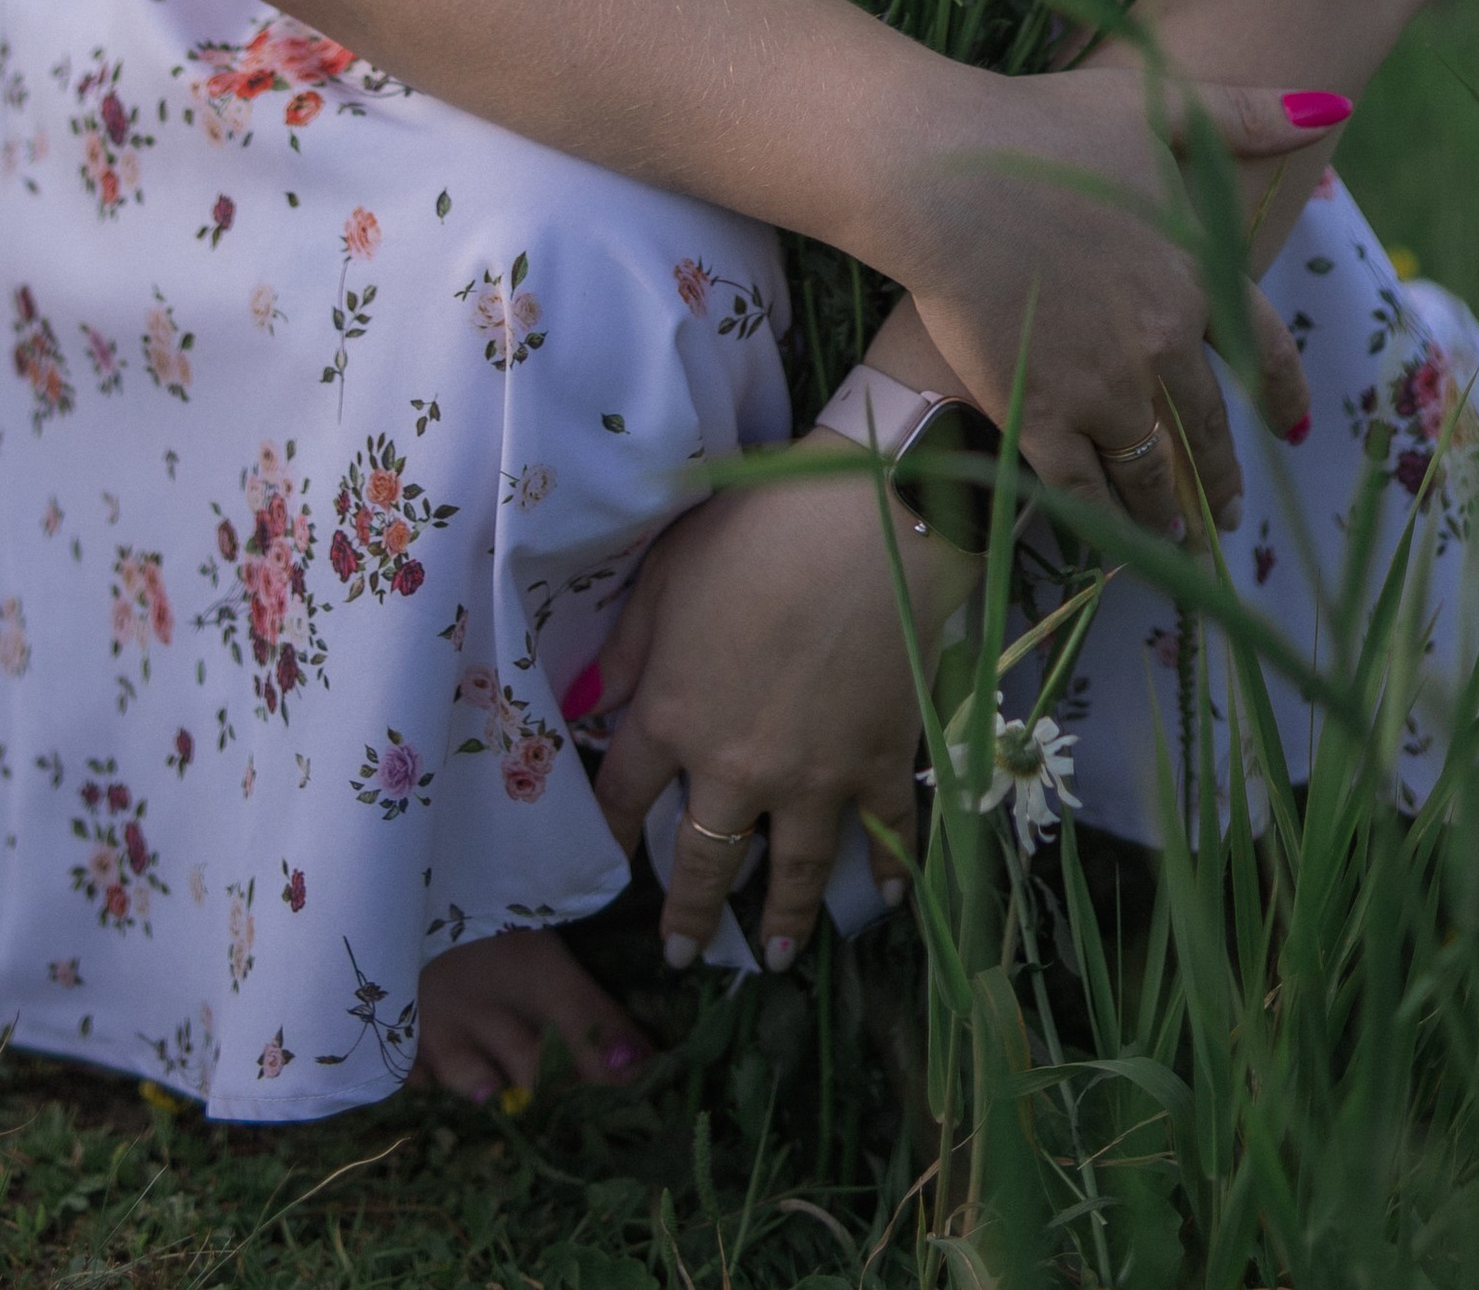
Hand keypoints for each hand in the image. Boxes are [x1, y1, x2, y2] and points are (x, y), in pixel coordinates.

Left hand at [590, 453, 971, 972]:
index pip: (624, 796)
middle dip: (690, 915)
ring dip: (785, 920)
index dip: (608, 833)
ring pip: (794, 871)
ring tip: (778, 957)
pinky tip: (886, 899)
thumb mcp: (667, 575)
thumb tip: (587, 703)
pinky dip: (890, 871)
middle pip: (704, 860)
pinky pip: (887, 834)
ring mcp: (816, 776)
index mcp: (672, 717)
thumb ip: (627, 646)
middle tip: (683, 956)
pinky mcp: (883, 762)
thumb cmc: (756, 530)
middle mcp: (737, 768)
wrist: (869, 521)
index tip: (604, 866)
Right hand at [874, 57, 1323, 543]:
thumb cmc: (1042, 125)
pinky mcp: (1039, 415)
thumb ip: (1246, 115)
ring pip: (1151, 470)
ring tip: (1177, 541)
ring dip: (1169, 513)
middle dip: (1220, 475)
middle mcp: (1163, 341)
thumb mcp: (1155, 107)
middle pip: (1207, 425)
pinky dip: (1105, 523)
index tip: (1292, 427)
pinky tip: (1111, 541)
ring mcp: (1103, 386)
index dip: (1282, 393)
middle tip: (1229, 513)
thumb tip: (1334, 104)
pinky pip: (1083, 489)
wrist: (945, 171)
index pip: (1262, 349)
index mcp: (1196, 273)